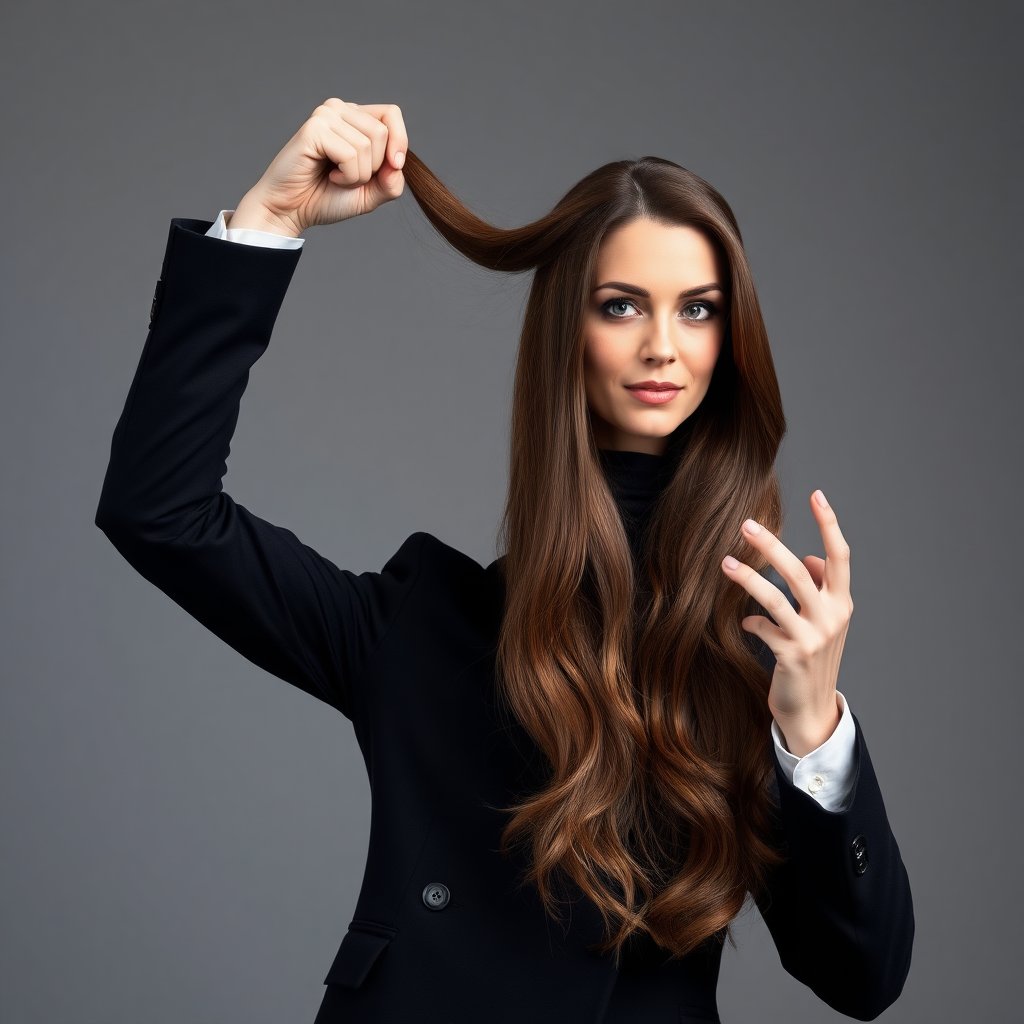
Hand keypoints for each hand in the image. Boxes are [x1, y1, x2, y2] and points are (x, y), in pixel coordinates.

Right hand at [229, 98, 408, 236]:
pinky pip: (350, 154)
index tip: (395, 166)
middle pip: (383, 132)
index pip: (391, 113)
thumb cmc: (326, 198)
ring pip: (368, 144)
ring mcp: (325, 115)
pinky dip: (347, 176)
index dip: (400, 141)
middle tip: (349, 176)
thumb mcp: (370, 193)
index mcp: (355, 118)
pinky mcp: (314, 128)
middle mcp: (340, 110)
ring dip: (358, 174)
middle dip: (374, 167)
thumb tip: (398, 164)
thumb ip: (392, 181)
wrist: (292, 211)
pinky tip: (329, 175)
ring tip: (336, 177)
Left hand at [721, 489, 853, 756]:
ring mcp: (813, 637)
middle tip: (746, 524)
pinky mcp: (791, 655)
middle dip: (772, 545)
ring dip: (747, 577)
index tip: (817, 495)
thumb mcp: (824, 623)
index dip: (830, 524)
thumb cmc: (813, 659)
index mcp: (842, 603)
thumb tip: (811, 559)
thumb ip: (820, 590)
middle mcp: (832, 617)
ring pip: (776, 596)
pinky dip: (749, 621)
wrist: (811, 711)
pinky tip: (744, 623)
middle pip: (800, 570)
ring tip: (724, 562)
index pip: (840, 556)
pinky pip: (762, 626)